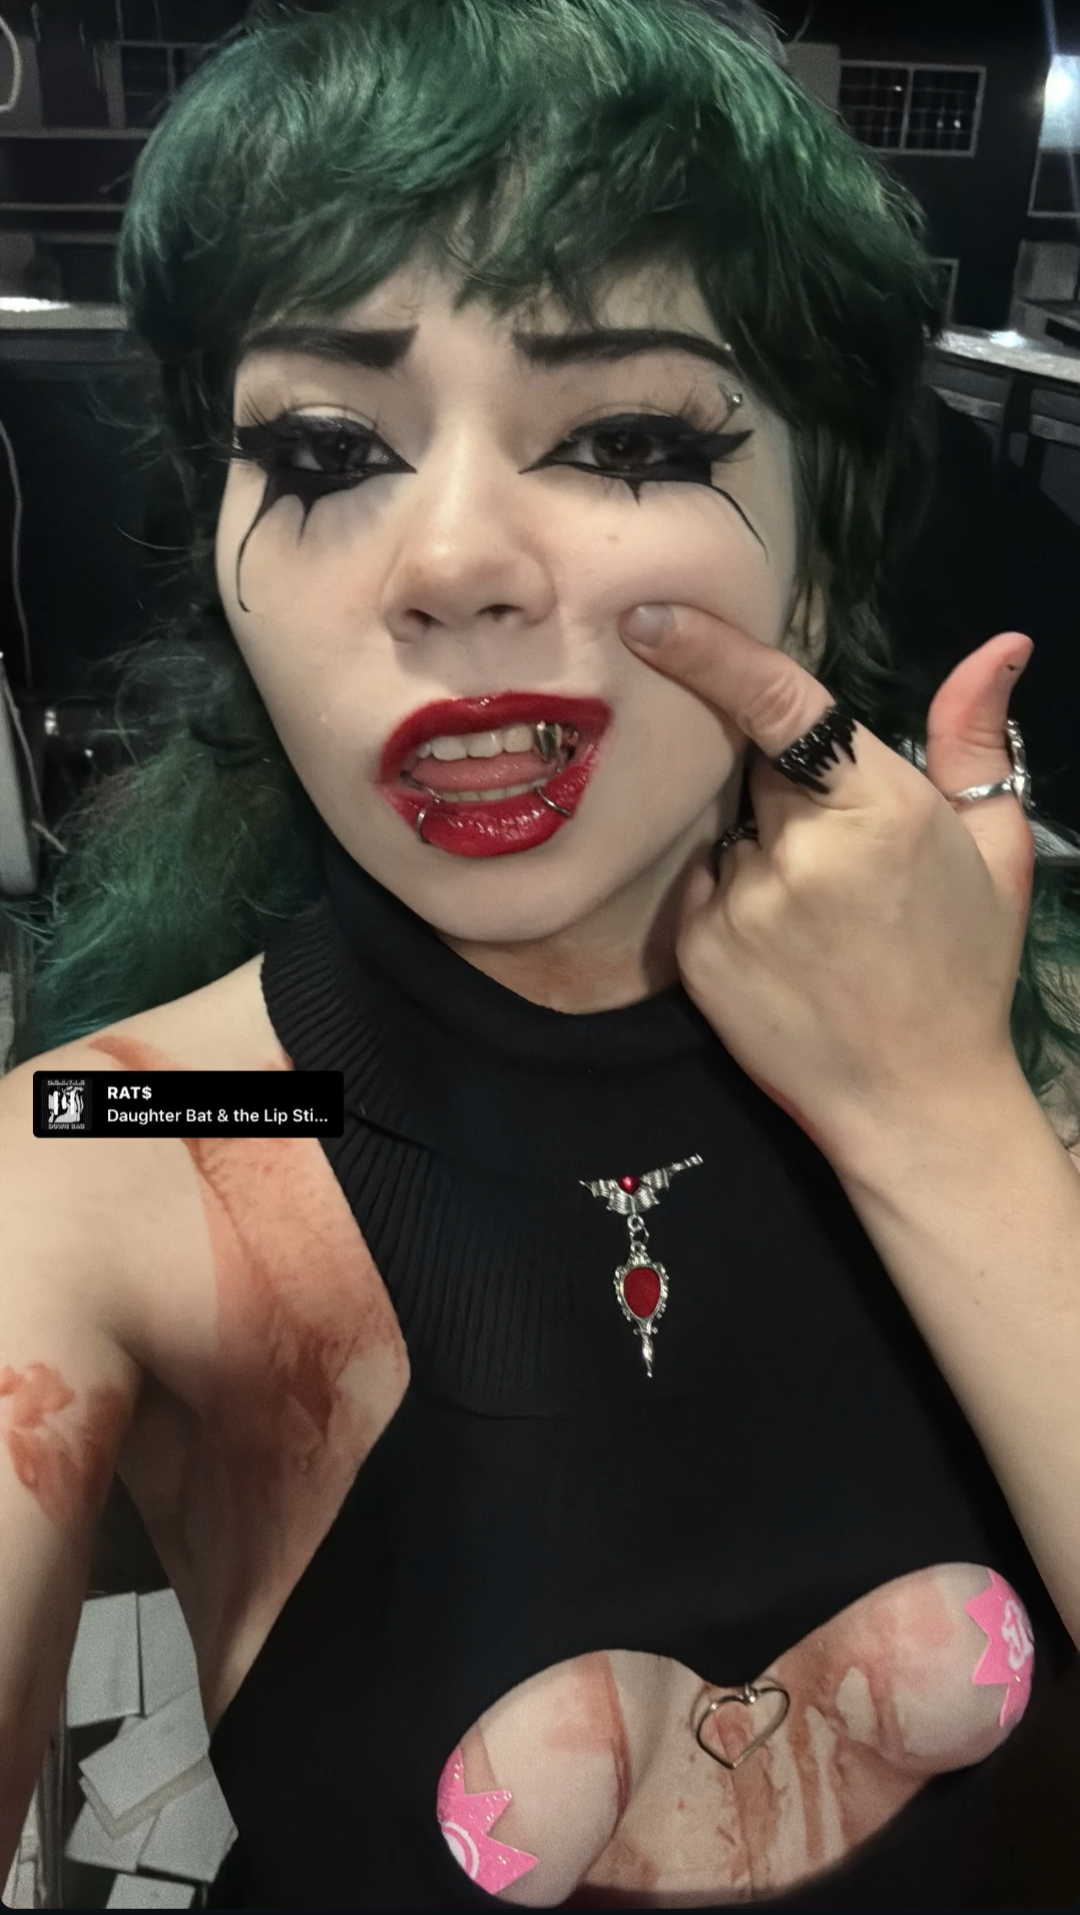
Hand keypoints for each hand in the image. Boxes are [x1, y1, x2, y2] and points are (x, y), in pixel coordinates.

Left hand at [620, 605, 1035, 1167]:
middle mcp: (799, 851)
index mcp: (880, 809)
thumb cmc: (963, 966)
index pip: (779, 703)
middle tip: (846, 860)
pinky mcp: (699, 951)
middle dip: (789, 788)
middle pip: (757, 768)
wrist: (913, 1097)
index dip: (708, 651)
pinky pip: (704, 888)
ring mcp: (741, 904)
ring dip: (764, 849)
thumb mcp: (995, 847)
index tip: (648, 615)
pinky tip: (785, 950)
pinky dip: (733, 899)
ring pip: (731, 832)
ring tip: (822, 920)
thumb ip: (974, 738)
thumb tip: (1002, 647)